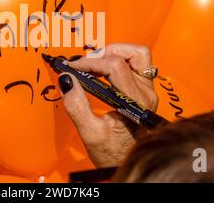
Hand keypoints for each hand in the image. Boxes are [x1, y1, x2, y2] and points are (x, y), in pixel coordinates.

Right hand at [58, 44, 158, 167]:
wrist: (126, 161)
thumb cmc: (112, 153)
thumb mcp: (90, 133)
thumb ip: (77, 106)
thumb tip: (66, 80)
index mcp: (136, 102)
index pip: (114, 66)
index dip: (90, 63)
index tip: (72, 67)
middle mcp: (146, 92)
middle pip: (129, 55)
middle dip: (101, 55)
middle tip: (83, 65)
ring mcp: (147, 89)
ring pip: (137, 54)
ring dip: (115, 52)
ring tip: (96, 63)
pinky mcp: (144, 89)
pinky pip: (136, 63)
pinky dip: (119, 59)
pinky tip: (104, 69)